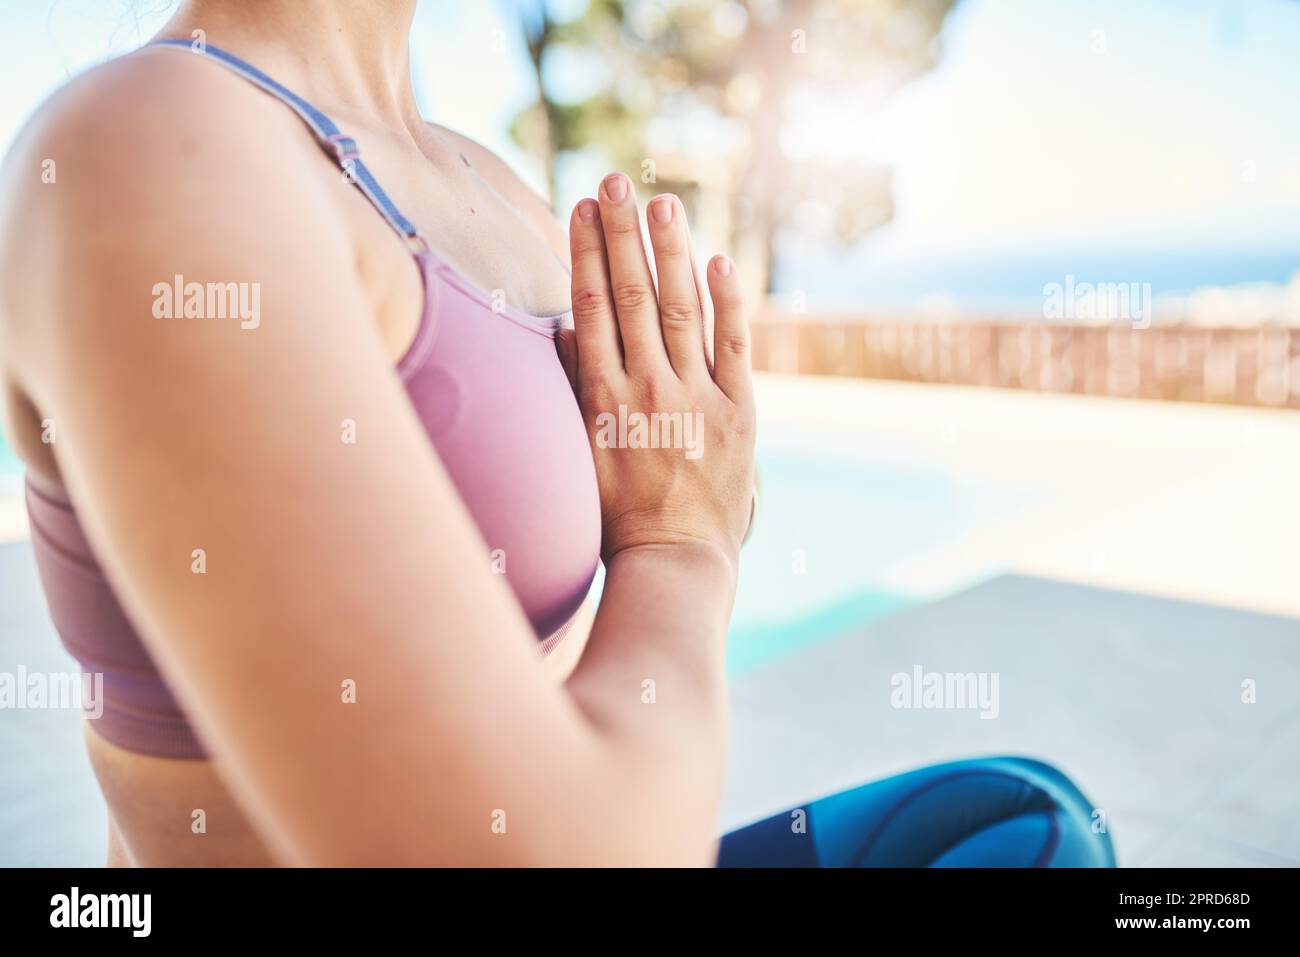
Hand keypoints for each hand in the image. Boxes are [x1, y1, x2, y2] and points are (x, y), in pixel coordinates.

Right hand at [568, 173, 755, 564]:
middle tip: (615, 182)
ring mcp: (696, 397)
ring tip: (661, 203)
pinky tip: (718, 260)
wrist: (675, 558)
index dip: (587, 251)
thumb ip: (572, 388)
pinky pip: (734, 345)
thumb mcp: (578, 450)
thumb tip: (566, 328)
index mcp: (603, 396)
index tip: (582, 207)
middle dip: (623, 233)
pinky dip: (728, 302)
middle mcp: (648, 387)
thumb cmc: (616, 512)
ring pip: (680, 308)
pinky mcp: (739, 412)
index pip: (592, 306)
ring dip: (671, 251)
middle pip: (633, 293)